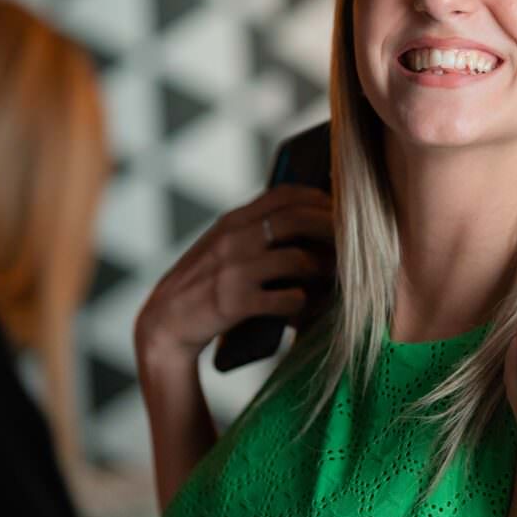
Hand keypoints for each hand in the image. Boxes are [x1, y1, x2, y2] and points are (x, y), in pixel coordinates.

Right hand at [132, 183, 332, 375]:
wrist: (165, 321)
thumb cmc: (202, 282)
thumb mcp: (222, 246)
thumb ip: (253, 229)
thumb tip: (303, 217)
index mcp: (233, 221)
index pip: (284, 194)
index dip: (319, 199)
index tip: (339, 211)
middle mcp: (233, 239)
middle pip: (296, 220)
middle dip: (331, 229)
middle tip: (351, 244)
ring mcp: (234, 270)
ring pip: (297, 260)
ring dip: (322, 270)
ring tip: (331, 279)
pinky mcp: (235, 303)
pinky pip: (286, 298)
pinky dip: (302, 303)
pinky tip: (302, 307)